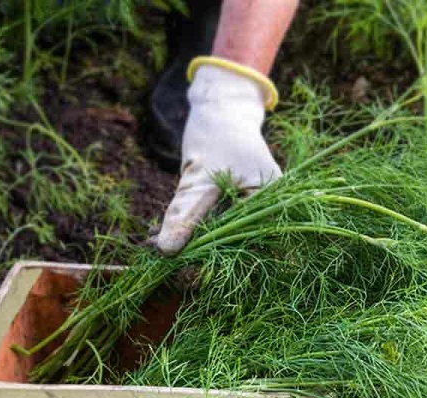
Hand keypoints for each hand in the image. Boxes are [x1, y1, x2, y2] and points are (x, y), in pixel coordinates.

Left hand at [152, 64, 281, 254]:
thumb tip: (166, 251)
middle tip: (158, 250)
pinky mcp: (235, 202)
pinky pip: (214, 221)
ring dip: (190, 237)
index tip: (179, 260)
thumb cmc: (218, 135)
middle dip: (197, 247)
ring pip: (219, 232)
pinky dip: (191, 225)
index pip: (245, 240)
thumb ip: (186, 214)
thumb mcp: (199, 176)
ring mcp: (252, 205)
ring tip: (154, 241)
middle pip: (232, 239)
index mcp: (271, 202)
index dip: (214, 253)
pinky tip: (163, 231)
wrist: (222, 108)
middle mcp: (267, 207)